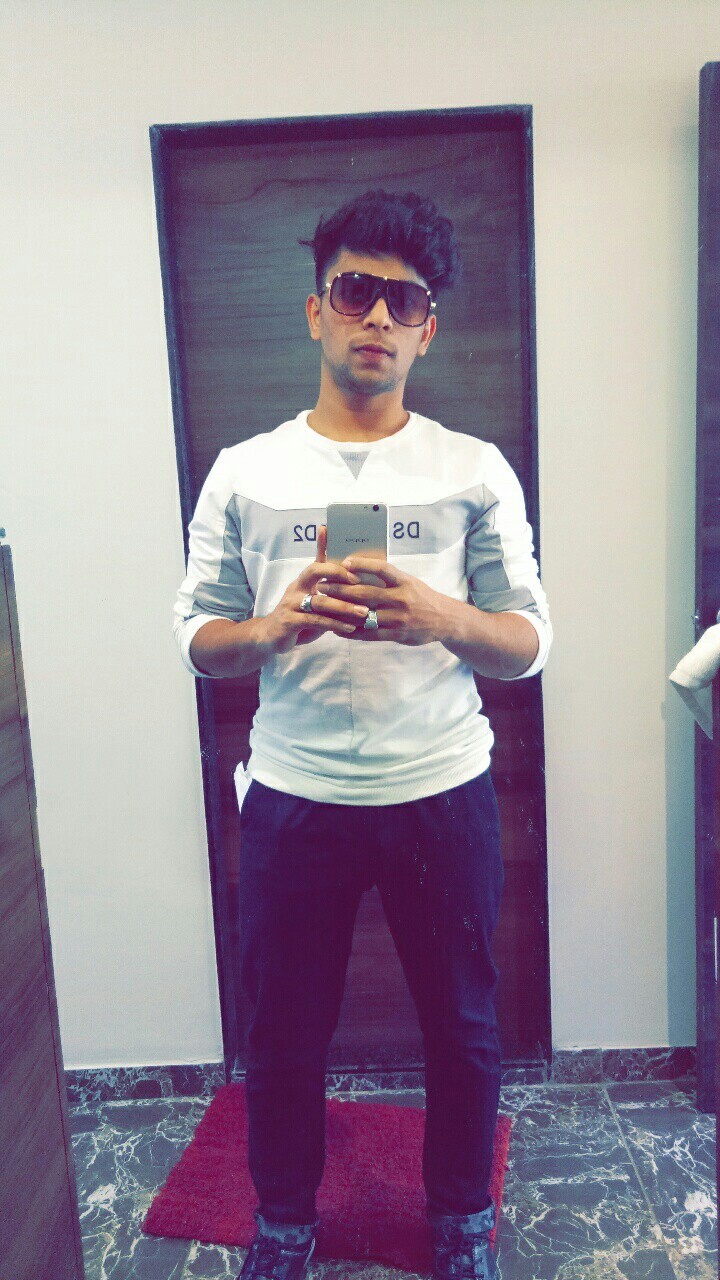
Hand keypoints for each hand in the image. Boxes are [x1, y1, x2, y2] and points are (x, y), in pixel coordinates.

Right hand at [261, 525, 369, 654]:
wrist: (270, 637)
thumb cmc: (298, 618)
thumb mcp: (315, 604)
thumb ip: (330, 595)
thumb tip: (360, 589)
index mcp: (304, 581)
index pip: (316, 560)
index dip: (322, 544)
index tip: (334, 535)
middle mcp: (296, 588)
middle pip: (314, 570)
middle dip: (337, 572)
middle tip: (358, 581)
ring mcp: (291, 604)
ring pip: (319, 601)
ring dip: (343, 607)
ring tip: (363, 611)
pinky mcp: (289, 621)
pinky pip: (315, 621)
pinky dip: (334, 624)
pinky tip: (349, 628)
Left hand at [317, 556, 447, 645]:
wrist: (444, 619)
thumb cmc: (421, 596)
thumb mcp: (409, 581)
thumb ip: (389, 578)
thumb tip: (361, 567)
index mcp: (404, 582)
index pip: (382, 569)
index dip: (363, 565)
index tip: (345, 562)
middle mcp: (401, 598)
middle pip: (366, 593)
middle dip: (341, 590)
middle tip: (322, 587)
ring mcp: (399, 618)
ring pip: (365, 615)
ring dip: (341, 612)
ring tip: (324, 608)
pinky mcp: (398, 634)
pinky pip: (370, 634)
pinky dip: (352, 632)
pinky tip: (338, 629)